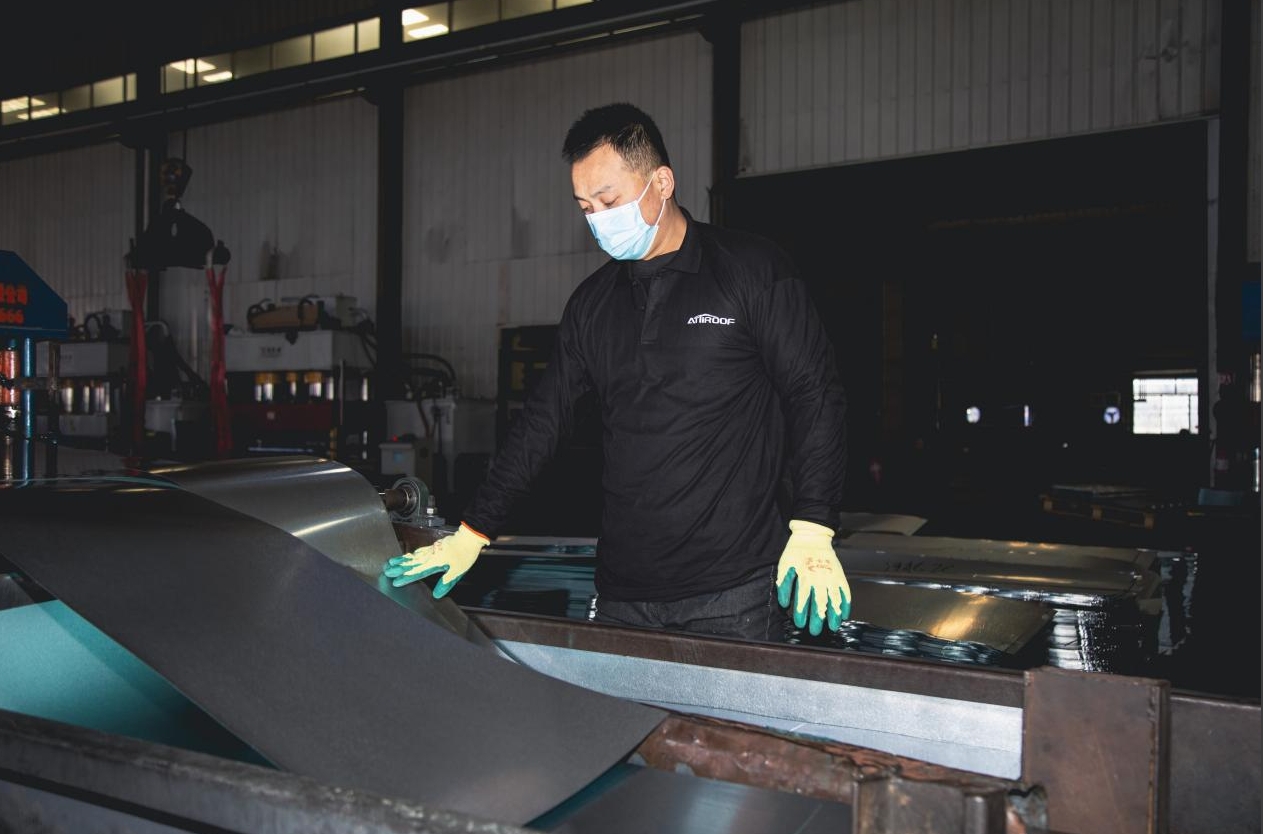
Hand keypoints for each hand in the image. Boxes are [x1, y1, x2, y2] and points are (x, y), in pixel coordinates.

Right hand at [382, 523, 488, 597]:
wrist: (468, 538)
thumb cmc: (464, 555)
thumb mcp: (457, 572)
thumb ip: (445, 583)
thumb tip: (436, 595)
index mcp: (434, 563)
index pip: (417, 572)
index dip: (405, 577)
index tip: (395, 582)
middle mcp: (430, 556)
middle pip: (411, 563)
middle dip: (398, 567)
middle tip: (386, 570)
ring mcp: (431, 550)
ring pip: (413, 556)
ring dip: (401, 560)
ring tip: (391, 562)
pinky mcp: (434, 546)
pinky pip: (418, 551)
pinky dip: (410, 554)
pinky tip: (408, 555)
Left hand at [775, 519, 850, 635]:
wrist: (812, 537)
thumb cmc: (796, 553)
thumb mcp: (785, 566)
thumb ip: (785, 584)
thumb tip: (784, 603)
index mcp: (805, 578)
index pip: (803, 599)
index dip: (802, 613)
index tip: (800, 624)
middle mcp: (819, 580)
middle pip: (819, 602)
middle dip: (817, 618)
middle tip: (816, 631)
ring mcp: (831, 578)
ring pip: (834, 599)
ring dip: (834, 614)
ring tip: (833, 626)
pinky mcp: (839, 575)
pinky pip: (845, 591)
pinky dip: (846, 603)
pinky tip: (845, 614)